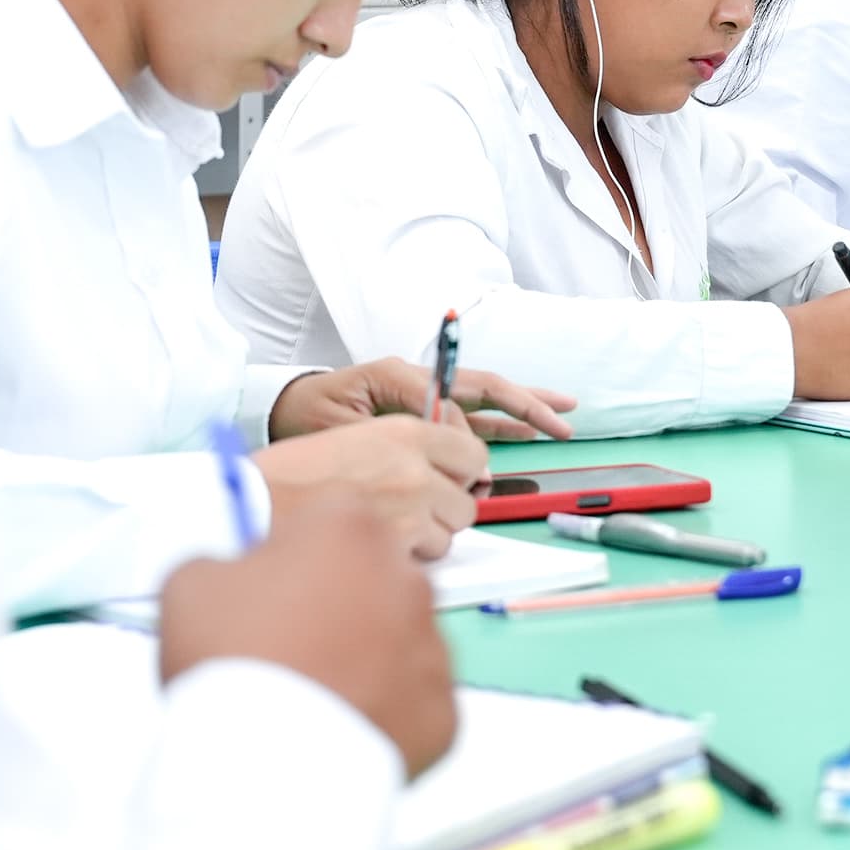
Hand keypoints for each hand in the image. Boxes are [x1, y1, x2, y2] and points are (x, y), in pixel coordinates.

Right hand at [159, 514, 456, 777]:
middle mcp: (408, 578)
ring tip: (316, 697)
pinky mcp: (445, 713)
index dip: (296, 553)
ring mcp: (434, 649)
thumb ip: (227, 561)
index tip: (267, 592)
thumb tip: (245, 576)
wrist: (266, 763)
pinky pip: (414, 703)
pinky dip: (387, 714)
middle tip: (292, 648)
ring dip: (368, 657)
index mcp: (350, 527)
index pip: (331, 519)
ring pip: (400, 641)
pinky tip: (343, 731)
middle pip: (373, 579)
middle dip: (340, 604)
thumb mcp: (191, 581)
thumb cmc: (228, 656)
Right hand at [250, 414, 485, 563]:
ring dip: (425, 539)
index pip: (472, 452)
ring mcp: (410, 508)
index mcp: (404, 432)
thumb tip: (439, 476)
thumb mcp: (353, 437)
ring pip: (449, 534)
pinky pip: (426, 561)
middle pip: (466, 500)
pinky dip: (406, 562)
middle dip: (443, 511)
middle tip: (409, 514)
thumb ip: (403, 452)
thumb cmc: (289, 475)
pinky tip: (372, 550)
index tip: (443, 481)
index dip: (459, 473)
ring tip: (382, 533)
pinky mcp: (397, 546)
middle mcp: (415, 467)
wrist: (254, 503)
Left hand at [272, 357, 576, 445]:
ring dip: (525, 406)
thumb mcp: (337, 426)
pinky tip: (529, 431)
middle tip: (562, 418)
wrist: (285, 410)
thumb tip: (429, 450)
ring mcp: (425, 393)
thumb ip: (381, 436)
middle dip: (525, 402)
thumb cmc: (305, 417)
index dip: (462, 437)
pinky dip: (502, 423)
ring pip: (485, 397)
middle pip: (482, 386)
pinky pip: (472, 415)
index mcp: (397, 376)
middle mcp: (418, 380)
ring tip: (564, 416)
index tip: (466, 473)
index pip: (449, 402)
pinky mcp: (425, 411)